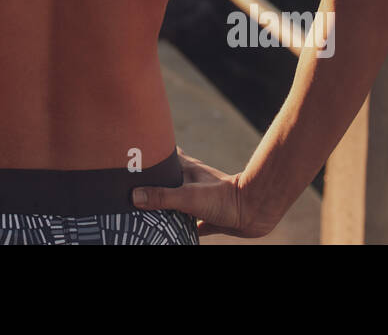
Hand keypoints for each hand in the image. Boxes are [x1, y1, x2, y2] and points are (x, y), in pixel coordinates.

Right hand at [132, 146, 273, 238]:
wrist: (254, 212)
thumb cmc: (224, 197)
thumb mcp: (188, 196)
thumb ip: (162, 196)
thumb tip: (133, 196)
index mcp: (186, 170)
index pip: (165, 155)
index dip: (151, 154)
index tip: (133, 155)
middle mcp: (191, 183)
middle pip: (168, 179)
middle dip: (153, 182)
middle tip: (133, 187)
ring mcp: (200, 200)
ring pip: (177, 200)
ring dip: (165, 205)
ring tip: (145, 211)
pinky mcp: (208, 217)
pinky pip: (189, 222)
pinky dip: (180, 226)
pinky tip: (170, 232)